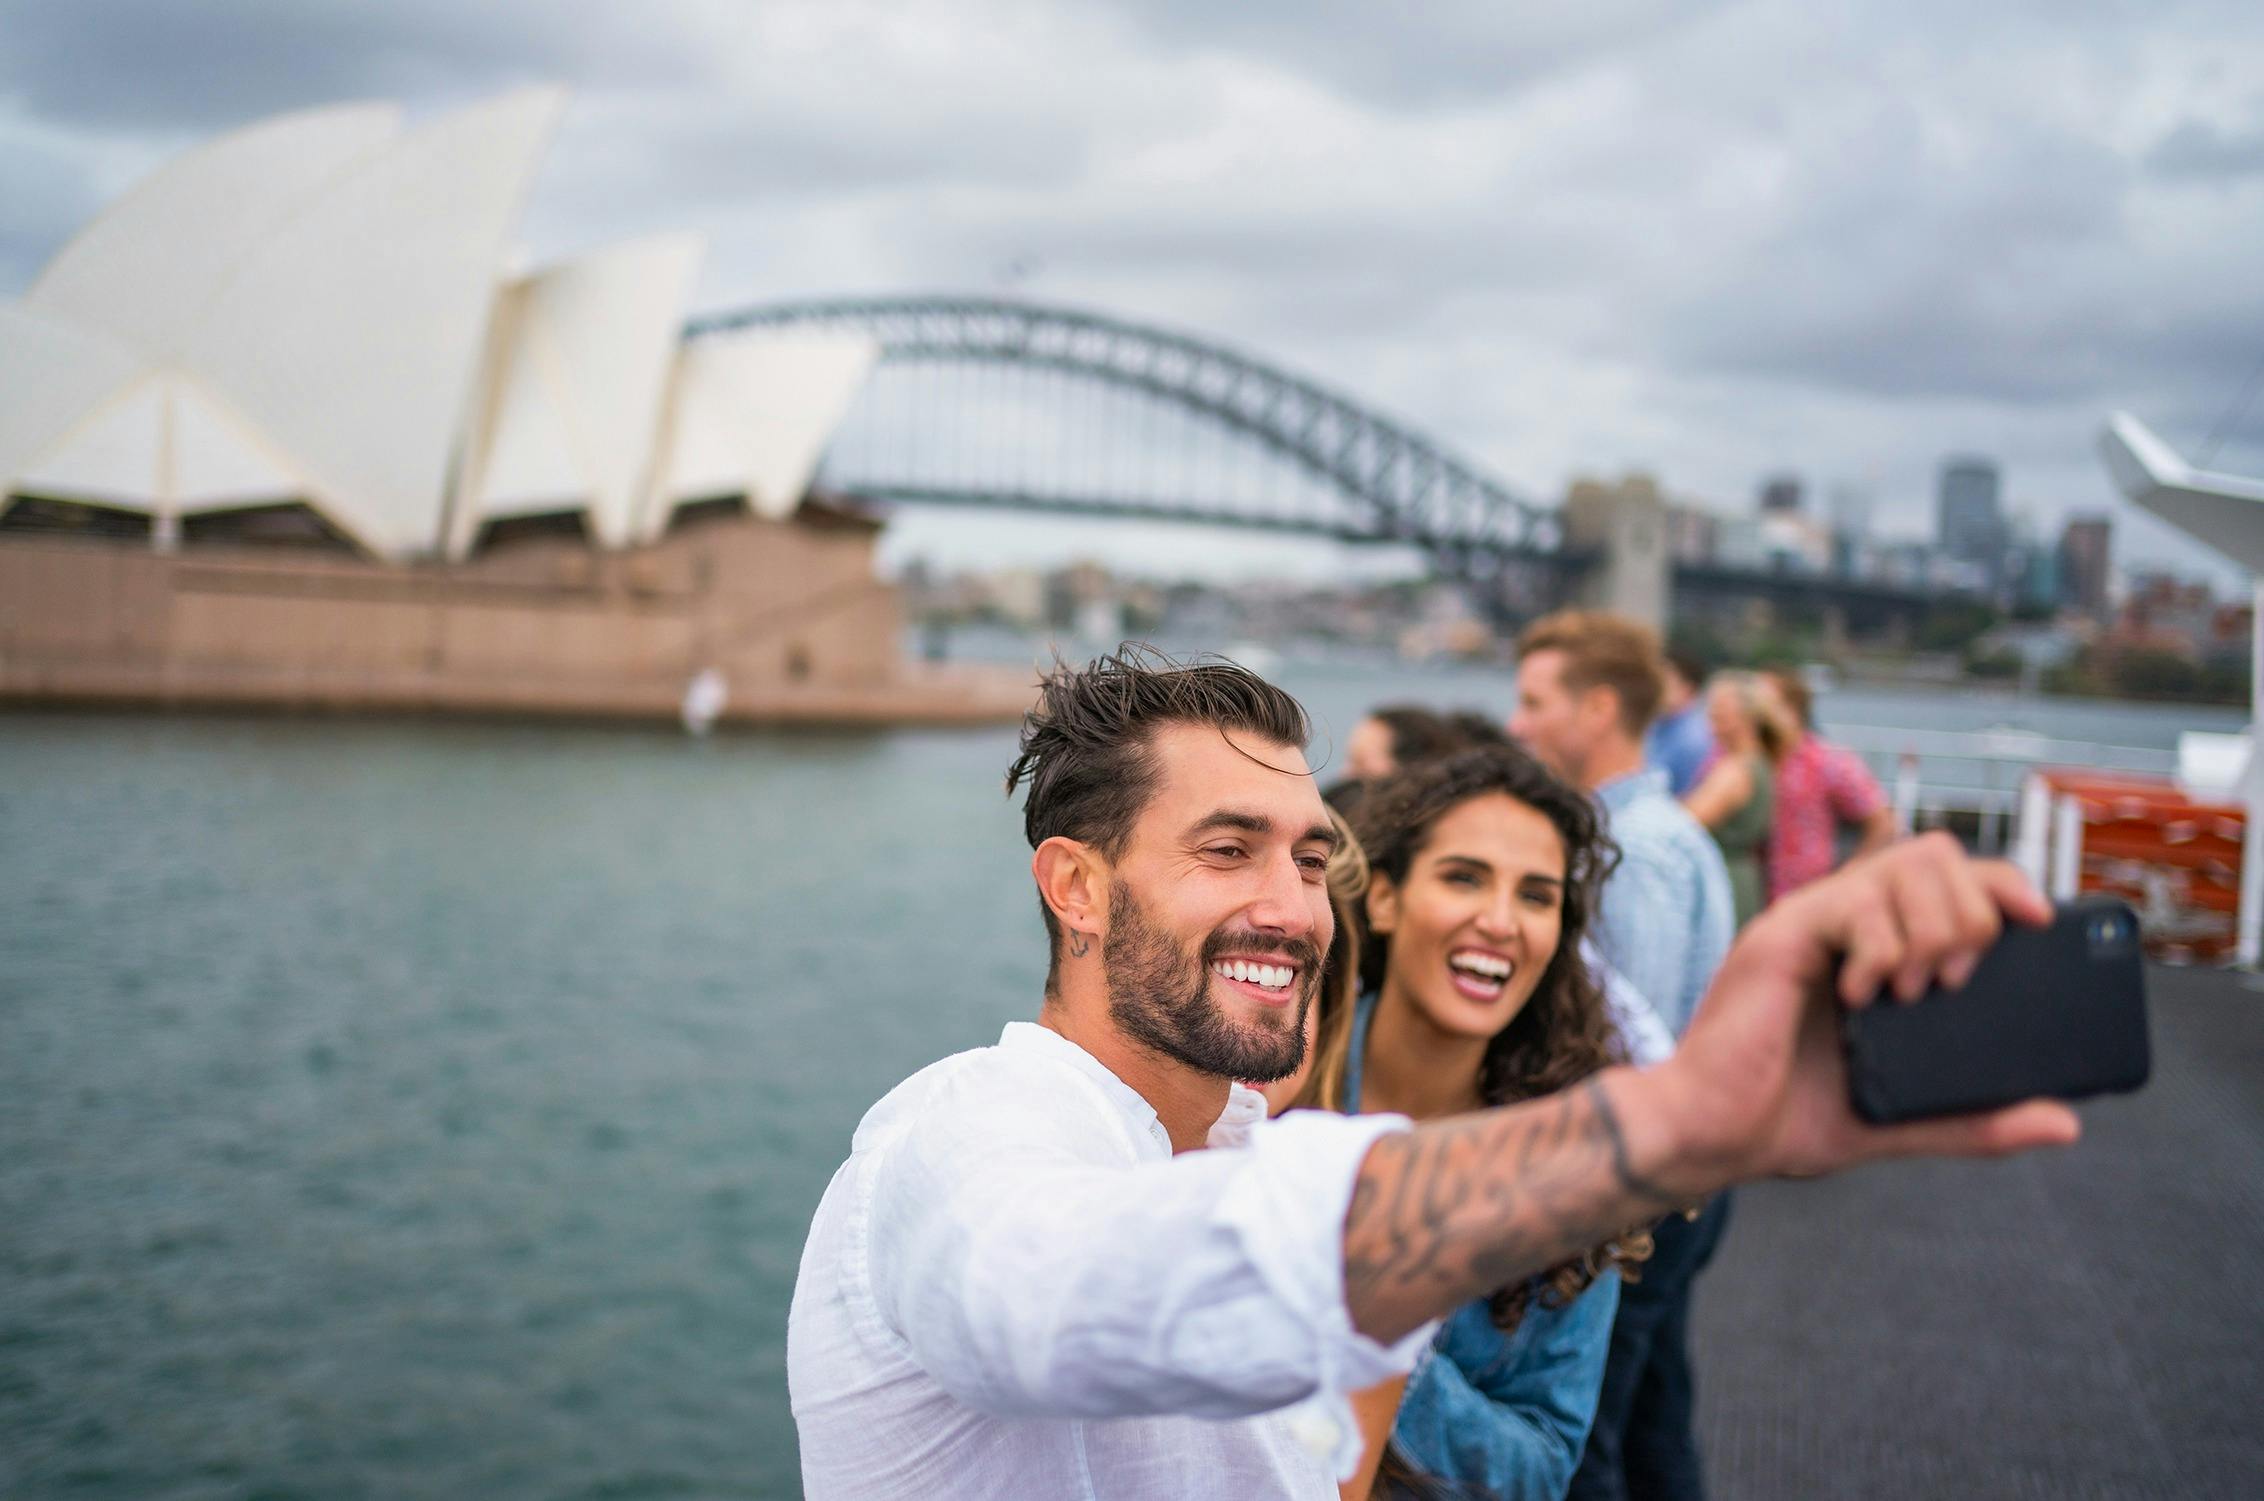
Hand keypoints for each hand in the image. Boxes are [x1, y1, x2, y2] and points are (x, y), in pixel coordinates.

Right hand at [1651, 833, 2080, 1190]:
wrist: (1712, 1137)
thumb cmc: (1788, 1119)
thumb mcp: (1906, 1120)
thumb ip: (1980, 1120)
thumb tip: (2067, 1121)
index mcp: (1874, 950)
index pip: (1951, 879)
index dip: (2004, 882)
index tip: (2039, 921)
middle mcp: (1844, 923)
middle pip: (1937, 854)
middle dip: (1973, 911)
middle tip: (1953, 981)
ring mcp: (1811, 922)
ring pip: (1904, 864)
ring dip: (1932, 926)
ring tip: (1912, 991)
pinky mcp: (1782, 935)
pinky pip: (1853, 902)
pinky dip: (1879, 948)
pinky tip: (1864, 996)